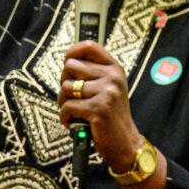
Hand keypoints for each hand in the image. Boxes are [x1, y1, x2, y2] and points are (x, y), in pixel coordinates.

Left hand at [58, 40, 141, 173]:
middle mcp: (113, 77)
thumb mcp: (109, 88)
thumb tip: (67, 62)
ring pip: (66, 87)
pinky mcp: (99, 109)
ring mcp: (107, 92)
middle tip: (72, 96)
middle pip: (71, 66)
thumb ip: (93, 73)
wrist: (125, 142)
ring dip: (63, 102)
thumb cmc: (111, 115)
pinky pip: (67, 106)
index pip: (90, 46)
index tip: (67, 62)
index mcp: (115, 68)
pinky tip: (74, 122)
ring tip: (74, 111)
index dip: (73, 51)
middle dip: (65, 82)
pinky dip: (65, 117)